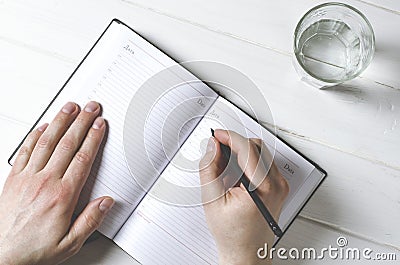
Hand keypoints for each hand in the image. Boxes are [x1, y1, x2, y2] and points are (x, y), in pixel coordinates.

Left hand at [0, 101, 113, 264]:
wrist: (2, 256)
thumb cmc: (34, 250)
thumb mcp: (70, 243)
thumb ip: (91, 220)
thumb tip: (107, 202)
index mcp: (62, 196)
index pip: (82, 158)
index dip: (93, 138)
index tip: (100, 125)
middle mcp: (44, 182)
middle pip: (67, 144)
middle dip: (81, 122)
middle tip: (90, 108)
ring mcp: (27, 178)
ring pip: (47, 142)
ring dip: (60, 121)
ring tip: (69, 108)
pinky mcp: (13, 179)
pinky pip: (26, 151)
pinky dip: (36, 135)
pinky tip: (43, 127)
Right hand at [199, 129, 288, 264]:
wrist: (247, 252)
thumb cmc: (233, 234)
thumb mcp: (212, 200)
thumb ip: (209, 168)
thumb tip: (212, 147)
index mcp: (263, 188)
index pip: (247, 149)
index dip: (229, 137)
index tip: (216, 135)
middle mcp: (277, 185)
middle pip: (256, 146)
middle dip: (235, 144)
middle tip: (217, 150)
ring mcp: (281, 185)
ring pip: (261, 152)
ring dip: (242, 152)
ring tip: (226, 169)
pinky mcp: (279, 186)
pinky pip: (264, 162)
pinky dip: (248, 161)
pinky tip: (236, 175)